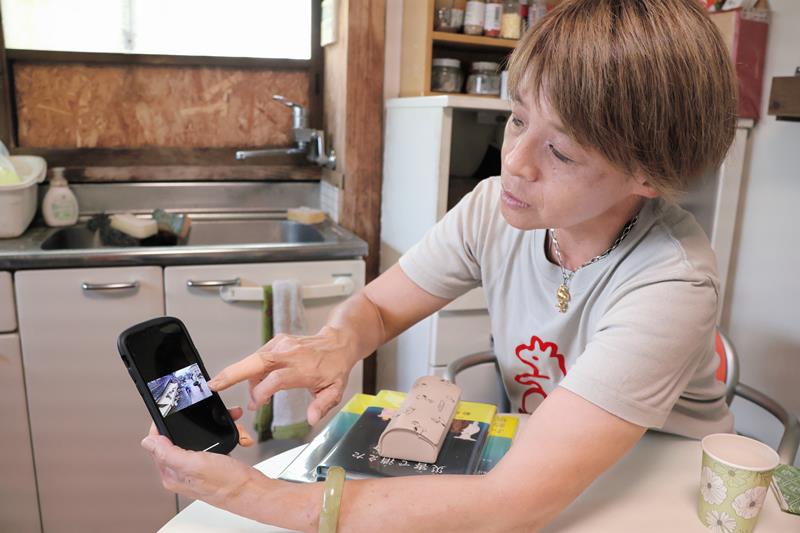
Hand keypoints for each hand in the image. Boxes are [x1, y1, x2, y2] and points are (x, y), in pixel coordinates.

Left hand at [141, 407, 258, 506]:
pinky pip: (215, 440)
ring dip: (215, 428)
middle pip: (181, 437)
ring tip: (227, 424)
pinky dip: (225, 434)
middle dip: (197, 424)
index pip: (158, 444)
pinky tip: (234, 435)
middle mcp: (183, 470)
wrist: (253, 491)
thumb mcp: (195, 464)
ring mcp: (198, 466)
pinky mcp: (213, 462)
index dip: (163, 425)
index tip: (171, 412)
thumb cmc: (227, 484)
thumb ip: (168, 453)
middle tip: (208, 416)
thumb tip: (147, 442)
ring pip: (200, 436)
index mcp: (172, 473)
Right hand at [208, 326, 356, 424]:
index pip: (276, 379)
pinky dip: (253, 370)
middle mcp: (290, 354)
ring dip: (245, 377)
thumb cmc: (335, 368)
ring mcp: (282, 345)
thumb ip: (322, 406)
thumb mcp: (335, 391)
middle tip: (213, 385)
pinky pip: (258, 357)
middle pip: (257, 361)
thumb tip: (311, 419)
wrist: (338, 342)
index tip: (255, 405)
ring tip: (255, 396)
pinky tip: (259, 382)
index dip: (261, 392)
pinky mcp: (277, 341)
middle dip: (233, 373)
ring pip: (253, 359)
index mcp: (304, 368)